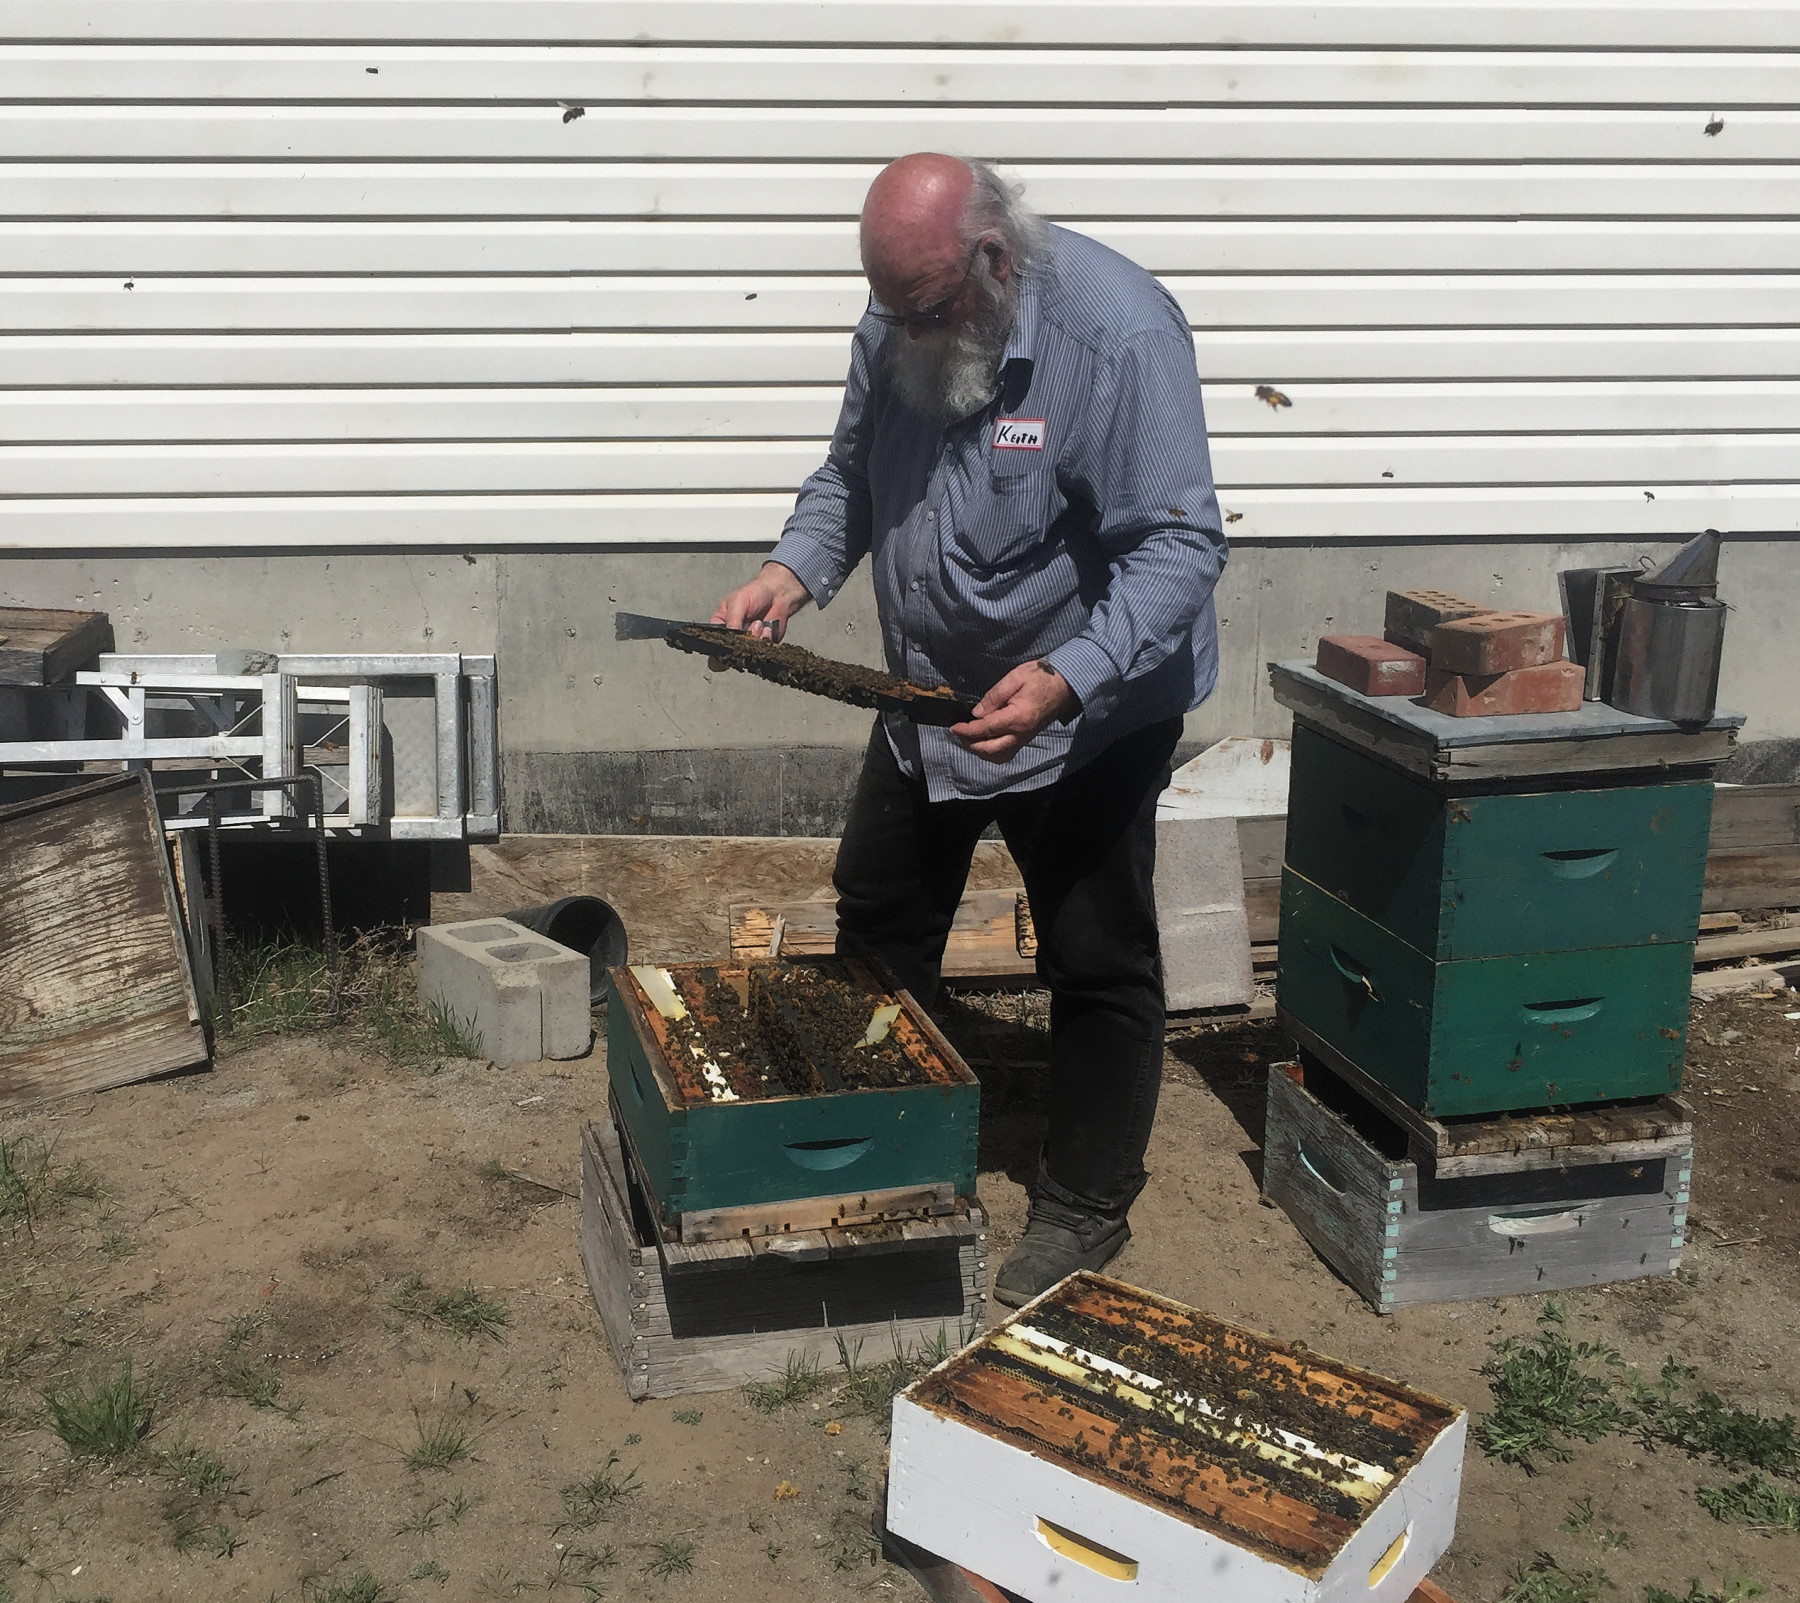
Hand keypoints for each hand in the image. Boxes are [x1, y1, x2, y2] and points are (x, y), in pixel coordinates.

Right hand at [709, 562, 811, 667]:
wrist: (777, 595)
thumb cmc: (753, 594)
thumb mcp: (737, 602)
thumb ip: (732, 619)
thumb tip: (731, 635)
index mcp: (719, 628)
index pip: (713, 648)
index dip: (719, 652)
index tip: (732, 642)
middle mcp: (732, 639)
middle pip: (731, 656)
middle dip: (742, 643)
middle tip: (750, 627)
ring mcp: (747, 645)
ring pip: (748, 655)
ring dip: (755, 639)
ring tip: (759, 623)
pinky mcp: (762, 647)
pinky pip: (763, 653)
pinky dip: (766, 640)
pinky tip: (768, 629)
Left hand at [951, 660, 1077, 762]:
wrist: (1066, 685)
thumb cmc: (1041, 677)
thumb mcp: (1015, 677)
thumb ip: (994, 696)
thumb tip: (977, 713)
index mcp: (1017, 717)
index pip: (986, 729)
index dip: (967, 730)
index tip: (953, 727)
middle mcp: (1021, 733)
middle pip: (990, 749)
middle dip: (970, 744)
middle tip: (958, 733)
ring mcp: (1025, 738)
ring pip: (998, 756)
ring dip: (980, 751)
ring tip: (969, 738)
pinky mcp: (1027, 738)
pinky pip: (1007, 753)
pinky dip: (992, 752)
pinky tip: (985, 742)